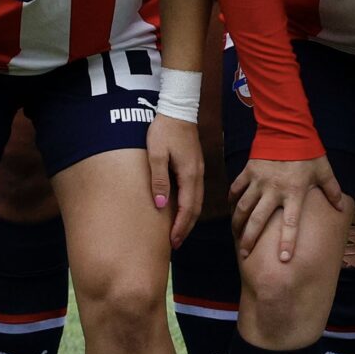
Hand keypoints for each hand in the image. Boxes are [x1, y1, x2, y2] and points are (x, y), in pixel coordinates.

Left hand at [146, 114, 204, 246]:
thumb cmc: (164, 130)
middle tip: (175, 243)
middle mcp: (197, 175)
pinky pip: (195, 192)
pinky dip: (190, 206)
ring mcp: (198, 170)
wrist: (177, 109)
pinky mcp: (194, 166)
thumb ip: (159, 180)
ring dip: (189, 218)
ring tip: (178, 232)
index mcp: (189, 175)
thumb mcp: (156, 155)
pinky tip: (182, 210)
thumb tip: (161, 205)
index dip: (180, 227)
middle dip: (186, 228)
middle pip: (195, 208)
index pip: (188, 208)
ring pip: (197, 201)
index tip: (173, 241)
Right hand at [230, 155, 345, 262]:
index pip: (291, 222)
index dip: (288, 241)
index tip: (284, 259)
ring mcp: (259, 180)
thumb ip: (332, 190)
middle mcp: (274, 189)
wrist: (288, 128)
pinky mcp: (249, 171)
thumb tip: (342, 207)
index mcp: (294, 192)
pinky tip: (232, 209)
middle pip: (258, 219)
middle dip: (250, 239)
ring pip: (243, 206)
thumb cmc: (308, 152)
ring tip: (236, 236)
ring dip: (238, 223)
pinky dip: (232, 199)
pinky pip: (237, 188)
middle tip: (245, 254)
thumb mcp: (324, 170)